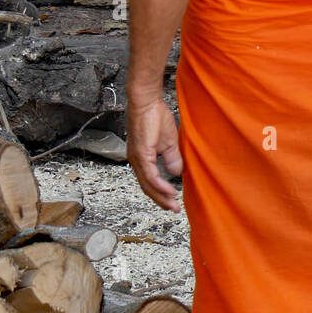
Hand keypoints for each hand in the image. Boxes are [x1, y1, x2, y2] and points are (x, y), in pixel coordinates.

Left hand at [127, 97, 182, 211]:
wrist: (147, 102)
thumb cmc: (155, 117)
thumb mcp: (168, 142)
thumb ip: (172, 159)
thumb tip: (176, 173)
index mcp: (141, 158)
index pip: (149, 182)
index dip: (160, 194)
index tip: (173, 202)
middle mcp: (135, 160)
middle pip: (147, 187)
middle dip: (161, 200)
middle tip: (174, 209)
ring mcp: (137, 158)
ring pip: (148, 184)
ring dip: (161, 196)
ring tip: (173, 204)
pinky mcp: (141, 153)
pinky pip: (150, 174)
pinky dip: (160, 185)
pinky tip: (169, 191)